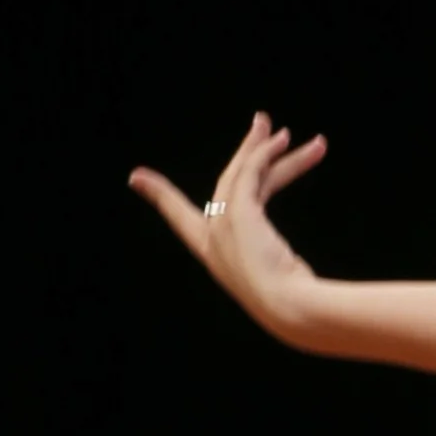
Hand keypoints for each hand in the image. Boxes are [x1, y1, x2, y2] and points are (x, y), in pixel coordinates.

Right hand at [128, 111, 330, 337]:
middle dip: (245, 153)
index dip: (162, 198)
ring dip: (260, 147)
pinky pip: (250, 171)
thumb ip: (277, 264)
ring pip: (240, 172)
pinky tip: (284, 140)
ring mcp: (222, 224)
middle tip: (262, 125)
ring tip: (280, 129)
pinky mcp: (238, 212)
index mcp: (215, 255)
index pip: (184, 219)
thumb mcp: (279, 279)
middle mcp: (213, 238)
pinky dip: (264, 152)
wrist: (290, 310)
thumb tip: (298, 277)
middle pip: (227, 184)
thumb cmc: (293, 303)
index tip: (137, 177)